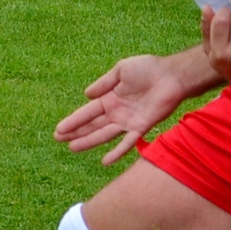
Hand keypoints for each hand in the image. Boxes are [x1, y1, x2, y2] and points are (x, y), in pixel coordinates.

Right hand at [54, 55, 191, 164]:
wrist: (171, 75)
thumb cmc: (148, 68)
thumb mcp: (121, 71)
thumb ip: (104, 83)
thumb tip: (86, 94)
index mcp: (110, 98)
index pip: (88, 112)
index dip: (74, 120)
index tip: (59, 130)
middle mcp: (117, 112)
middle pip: (93, 125)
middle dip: (76, 132)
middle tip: (59, 140)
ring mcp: (128, 121)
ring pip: (105, 135)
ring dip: (89, 142)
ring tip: (73, 148)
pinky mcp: (142, 127)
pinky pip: (128, 142)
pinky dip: (117, 152)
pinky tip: (105, 161)